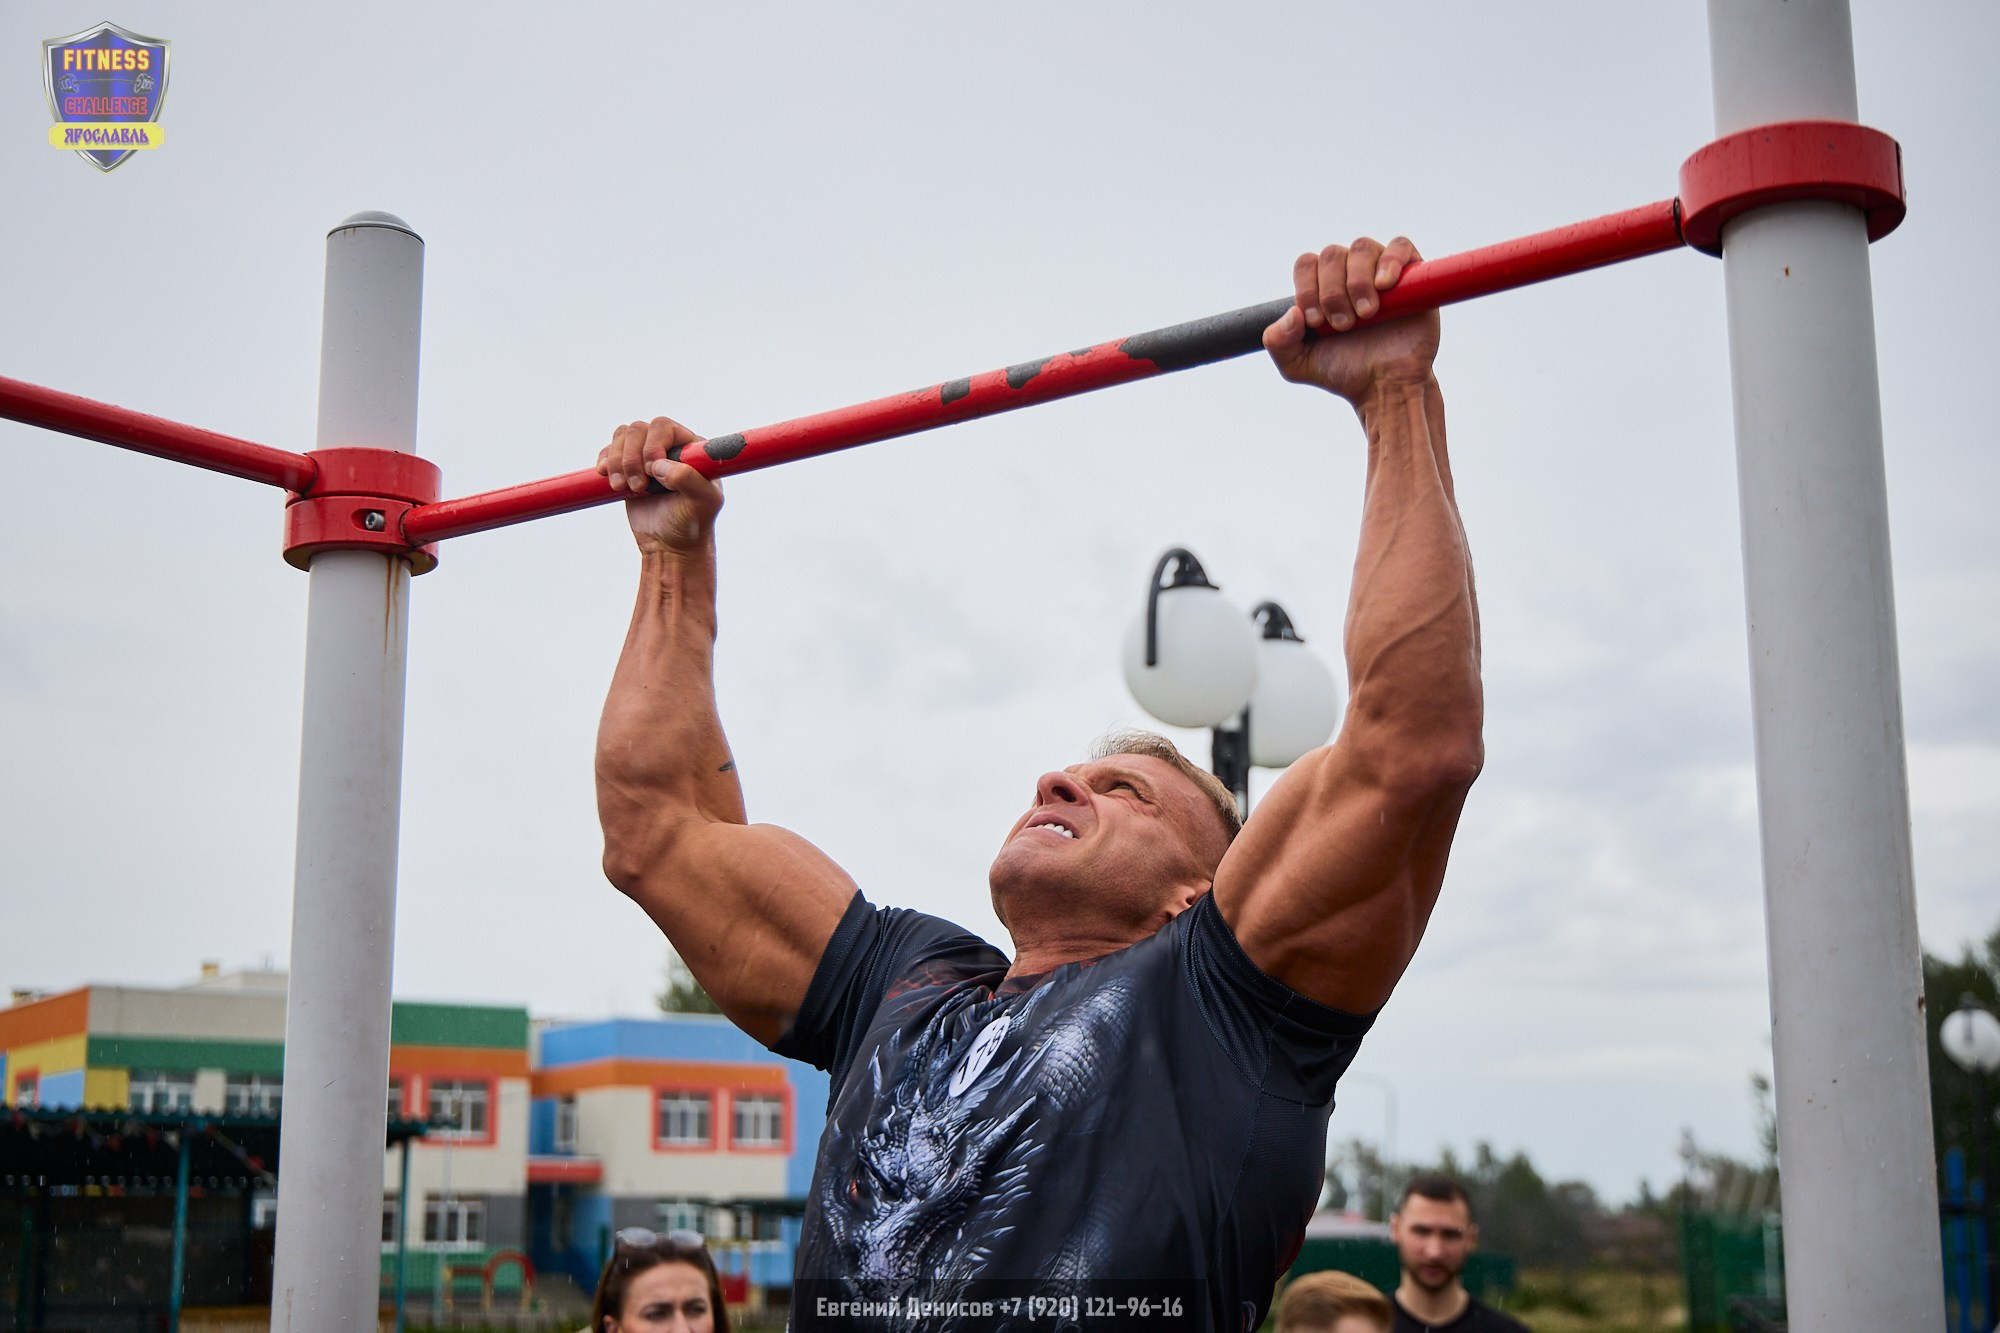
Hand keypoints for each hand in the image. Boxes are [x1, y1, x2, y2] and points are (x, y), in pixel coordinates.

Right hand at [596, 416, 722, 556]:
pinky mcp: (627, 467)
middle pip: (638, 429)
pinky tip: (611, 481)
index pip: (664, 426)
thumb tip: (659, 465)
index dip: (653, 445)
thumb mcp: (703, 503)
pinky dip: (605, 462)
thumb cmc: (692, 523)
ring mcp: (646, 455)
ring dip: (617, 462)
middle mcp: (669, 446)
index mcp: (691, 448)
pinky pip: (608, 450)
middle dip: (632, 458)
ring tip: (624, 488)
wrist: (670, 544)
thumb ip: (688, 480)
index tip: (652, 472)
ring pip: (621, 436)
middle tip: (639, 487)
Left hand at [1262, 236, 1439, 404]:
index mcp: (1321, 287)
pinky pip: (1400, 246)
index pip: (1306, 264)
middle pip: (1332, 254)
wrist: (1386, 386)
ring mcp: (1379, 271)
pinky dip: (1390, 261)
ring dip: (1358, 281)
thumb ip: (1279, 342)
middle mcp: (1348, 273)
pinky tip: (1384, 285)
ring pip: (1361, 248)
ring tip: (1366, 314)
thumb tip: (1292, 313)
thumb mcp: (1298, 365)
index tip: (1317, 321)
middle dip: (1332, 292)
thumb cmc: (1344, 372)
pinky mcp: (1412, 275)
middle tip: (1344, 325)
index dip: (1307, 288)